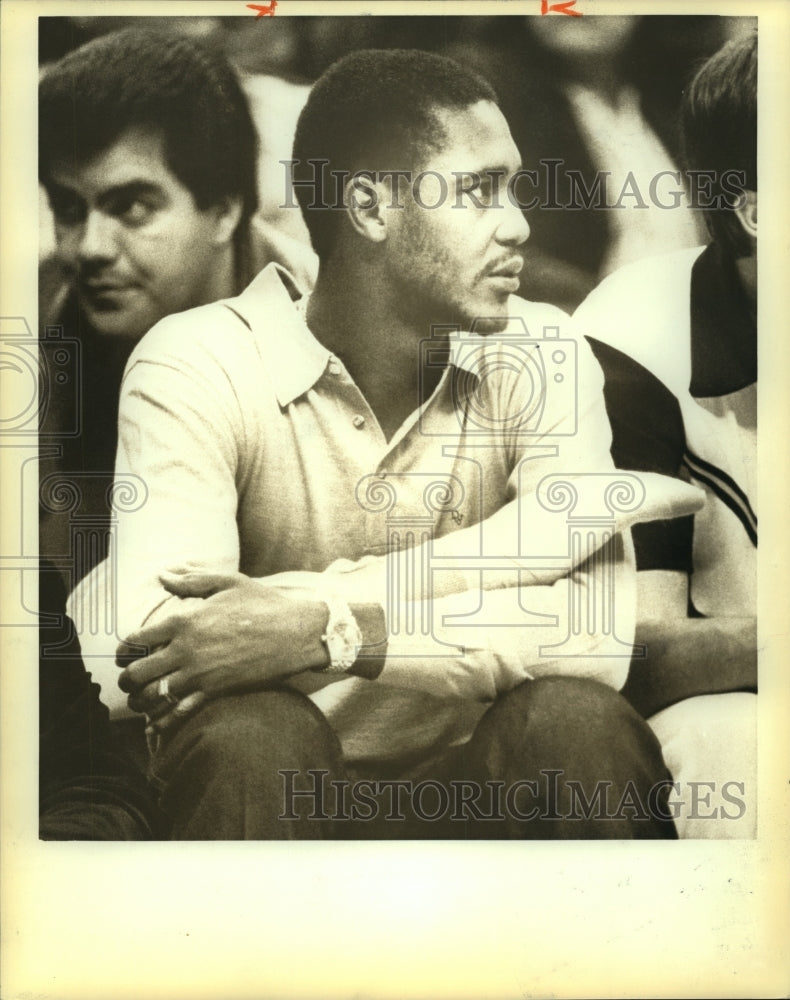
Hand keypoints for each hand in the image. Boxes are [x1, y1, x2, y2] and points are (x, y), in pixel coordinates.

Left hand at [116, 570, 329, 736]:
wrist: (296, 633)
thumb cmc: (264, 604)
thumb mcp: (228, 582)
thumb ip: (191, 581)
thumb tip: (162, 575)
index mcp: (184, 621)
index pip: (137, 640)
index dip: (124, 650)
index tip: (124, 655)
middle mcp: (185, 650)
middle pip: (137, 673)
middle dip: (127, 679)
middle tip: (129, 681)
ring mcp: (199, 674)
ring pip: (152, 696)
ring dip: (140, 700)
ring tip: (141, 700)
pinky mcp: (215, 692)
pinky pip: (178, 713)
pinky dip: (162, 722)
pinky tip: (154, 725)